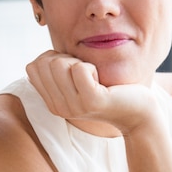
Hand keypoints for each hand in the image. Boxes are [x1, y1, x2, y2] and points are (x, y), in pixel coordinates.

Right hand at [26, 51, 159, 134]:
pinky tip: (101, 81)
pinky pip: (79, 69)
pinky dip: (91, 66)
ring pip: (59, 64)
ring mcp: (74, 106)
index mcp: (52, 103)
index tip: (73, 70)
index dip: (53, 58)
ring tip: (94, 77)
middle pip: (45, 63)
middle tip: (86, 73)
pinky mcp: (92, 101)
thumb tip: (40, 60)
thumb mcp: (77, 82)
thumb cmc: (109, 90)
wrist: (137, 112)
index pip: (33, 67)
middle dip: (66, 58)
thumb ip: (57, 73)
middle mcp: (59, 108)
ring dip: (79, 62)